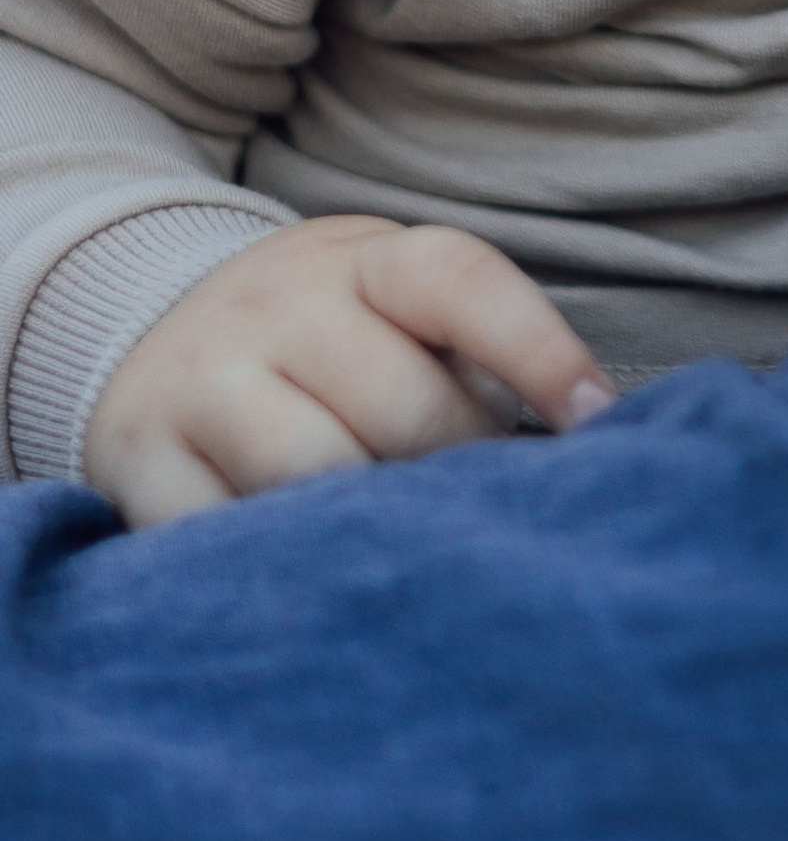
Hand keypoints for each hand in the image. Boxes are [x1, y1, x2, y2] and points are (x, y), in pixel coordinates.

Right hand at [83, 215, 615, 526]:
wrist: (153, 324)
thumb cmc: (331, 339)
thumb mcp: (398, 313)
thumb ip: (473, 365)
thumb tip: (581, 459)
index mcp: (367, 260)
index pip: (463, 283)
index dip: (540, 351)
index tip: (597, 421)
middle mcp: (278, 305)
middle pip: (403, 408)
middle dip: (459, 476)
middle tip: (479, 519)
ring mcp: (201, 377)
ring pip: (312, 477)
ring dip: (371, 531)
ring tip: (402, 555)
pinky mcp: (137, 456)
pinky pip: (220, 535)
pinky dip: (276, 568)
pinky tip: (311, 579)